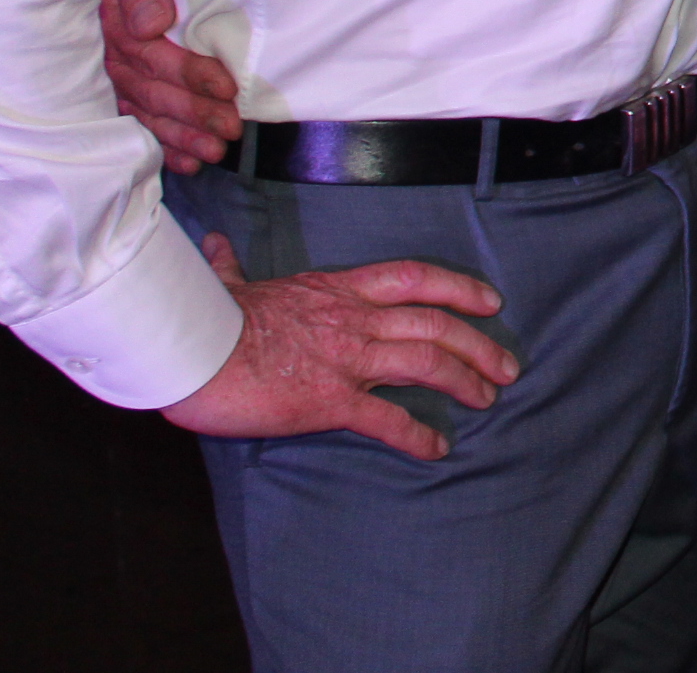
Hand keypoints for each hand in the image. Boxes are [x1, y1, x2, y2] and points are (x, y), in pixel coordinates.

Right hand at [98, 0, 238, 173]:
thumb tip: (149, 23)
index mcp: (117, 21)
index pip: (152, 55)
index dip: (189, 73)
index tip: (225, 86)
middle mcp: (114, 54)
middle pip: (153, 91)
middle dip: (193, 113)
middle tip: (229, 127)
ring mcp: (119, 77)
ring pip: (149, 113)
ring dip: (183, 136)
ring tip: (215, 152)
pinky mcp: (129, 93)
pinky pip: (142, 124)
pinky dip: (166, 146)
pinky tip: (189, 163)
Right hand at [163, 233, 517, 460]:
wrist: (189, 353)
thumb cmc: (206, 321)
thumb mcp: (228, 286)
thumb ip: (230, 268)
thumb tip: (214, 247)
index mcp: (337, 290)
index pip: (415, 279)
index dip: (459, 288)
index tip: (491, 301)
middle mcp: (354, 320)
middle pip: (435, 324)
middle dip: (479, 345)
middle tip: (507, 367)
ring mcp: (346, 360)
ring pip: (425, 363)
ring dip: (464, 380)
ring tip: (487, 399)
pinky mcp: (330, 401)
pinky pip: (387, 419)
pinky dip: (417, 435)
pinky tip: (437, 448)